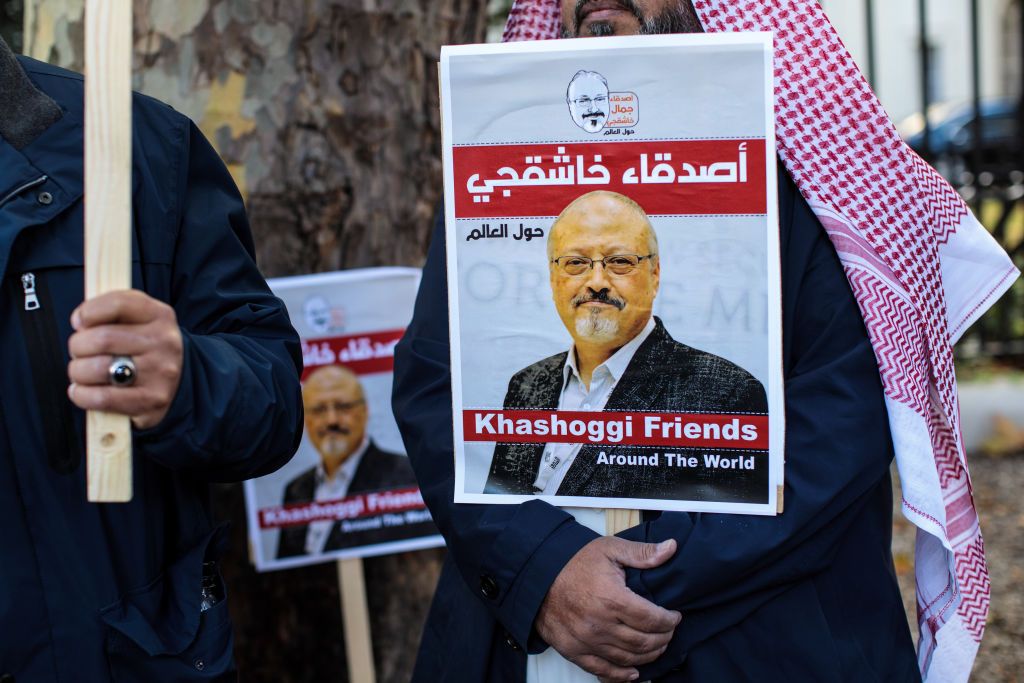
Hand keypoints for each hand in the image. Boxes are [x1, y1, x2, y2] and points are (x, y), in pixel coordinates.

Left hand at [67, 290, 183, 429]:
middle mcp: (164, 341)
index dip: (88, 312)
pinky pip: (103, 397)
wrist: (177, 381)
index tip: (79, 321)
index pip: (118, 304)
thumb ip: (111, 311)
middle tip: (78, 352)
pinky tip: (82, 391)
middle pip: (102, 338)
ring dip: (77, 371)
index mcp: (161, 315)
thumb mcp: (138, 319)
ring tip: (81, 372)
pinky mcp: (153, 399)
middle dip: (77, 346)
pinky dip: (82, 395)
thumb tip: (80, 321)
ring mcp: (160, 372)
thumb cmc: (144, 347)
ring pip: (98, 368)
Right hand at [536, 536, 680, 681]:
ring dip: (648, 656)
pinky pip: (602, 670)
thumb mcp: (610, 549)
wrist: (538, 573)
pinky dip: (620, 676)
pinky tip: (633, 672)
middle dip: (663, 639)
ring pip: (628, 658)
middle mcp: (599, 623)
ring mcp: (586, 640)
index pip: (652, 619)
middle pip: (643, 642)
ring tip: (656, 646)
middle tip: (668, 632)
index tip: (674, 617)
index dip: (669, 621)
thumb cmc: (573, 561)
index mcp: (612, 598)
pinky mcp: (573, 650)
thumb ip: (642, 553)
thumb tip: (670, 548)